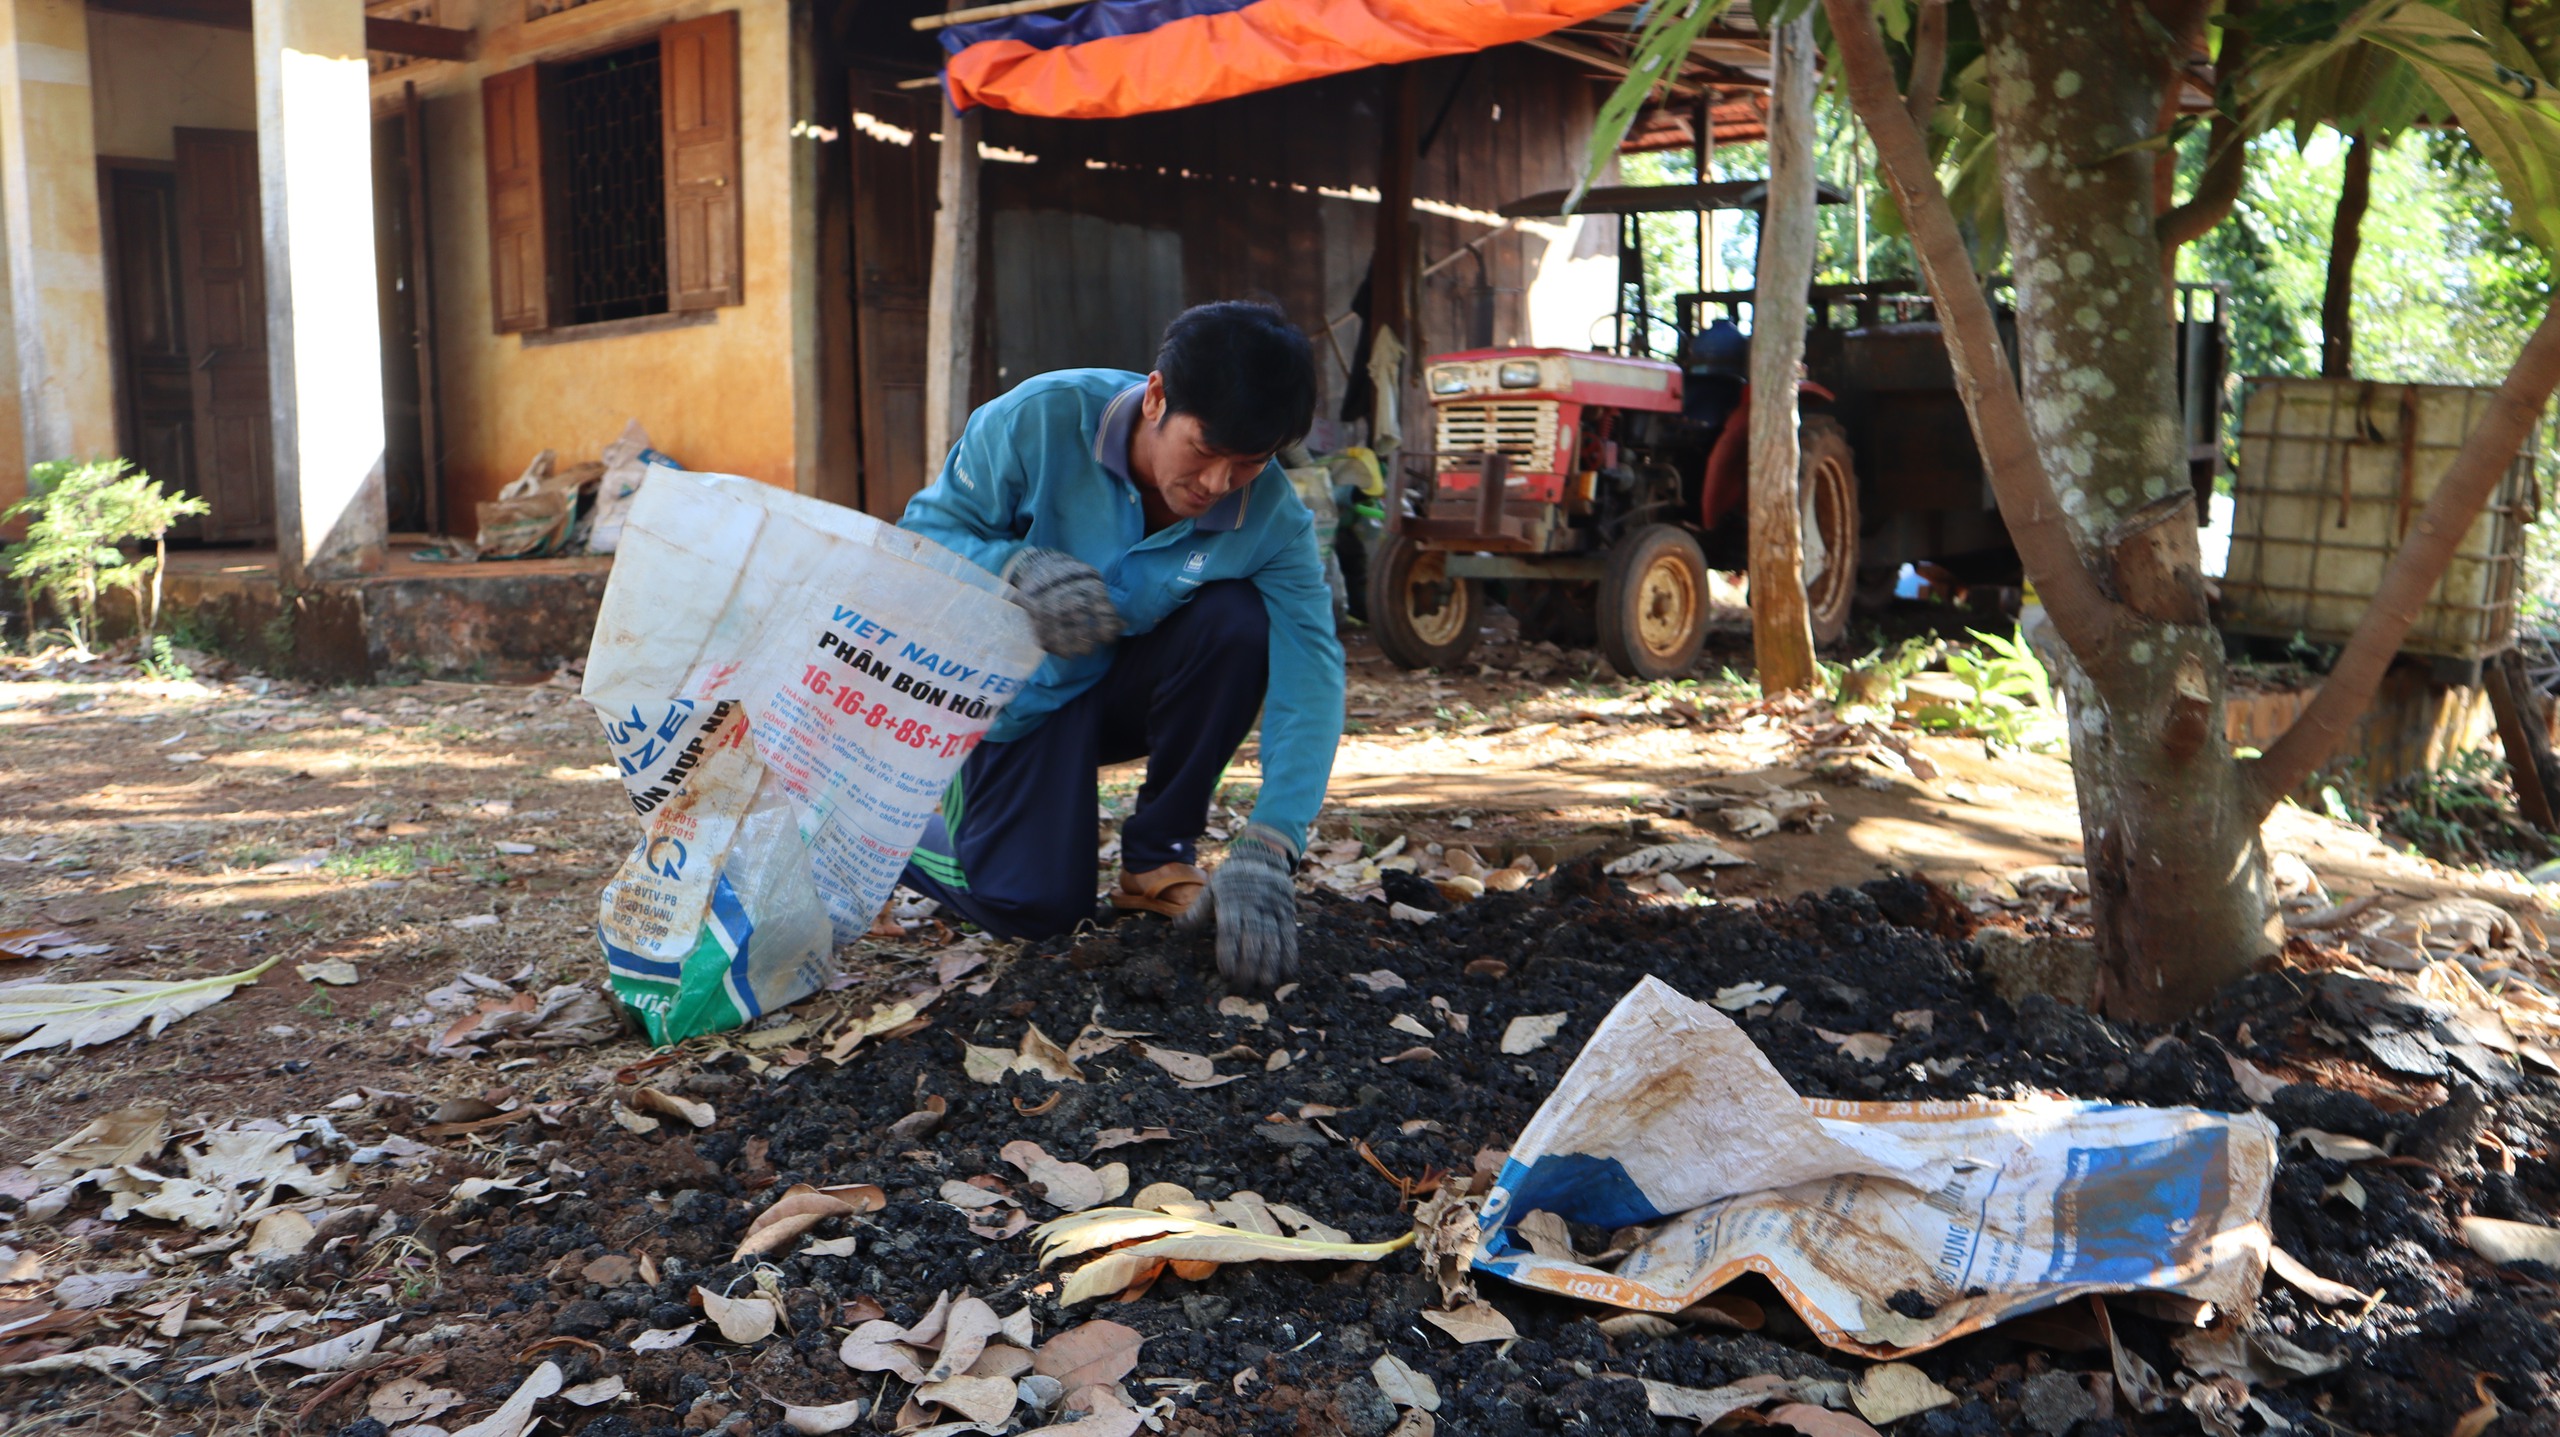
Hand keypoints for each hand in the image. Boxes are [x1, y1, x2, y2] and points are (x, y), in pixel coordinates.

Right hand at [1004, 548, 1122, 657]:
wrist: (1041, 562)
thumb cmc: (1075, 580)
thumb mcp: (1093, 583)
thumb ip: (1106, 606)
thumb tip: (1124, 626)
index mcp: (1088, 582)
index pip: (1099, 603)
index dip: (1105, 624)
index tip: (1107, 640)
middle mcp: (1069, 588)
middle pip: (1077, 612)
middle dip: (1083, 634)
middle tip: (1088, 651)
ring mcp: (1049, 595)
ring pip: (1057, 620)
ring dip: (1064, 641)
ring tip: (1072, 655)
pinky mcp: (1034, 603)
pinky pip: (1039, 622)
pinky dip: (1047, 639)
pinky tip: (1055, 650)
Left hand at [1180, 823, 1298, 989]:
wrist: (1263, 855)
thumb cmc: (1231, 878)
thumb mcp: (1212, 888)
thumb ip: (1197, 910)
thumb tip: (1177, 926)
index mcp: (1231, 902)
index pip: (1230, 930)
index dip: (1229, 952)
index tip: (1226, 972)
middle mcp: (1253, 906)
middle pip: (1252, 940)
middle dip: (1248, 966)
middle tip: (1242, 987)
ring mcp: (1272, 909)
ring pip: (1273, 940)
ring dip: (1269, 964)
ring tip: (1264, 984)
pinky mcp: (1287, 912)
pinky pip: (1289, 935)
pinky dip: (1289, 954)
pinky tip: (1286, 972)